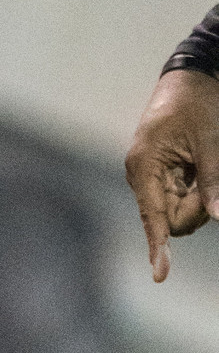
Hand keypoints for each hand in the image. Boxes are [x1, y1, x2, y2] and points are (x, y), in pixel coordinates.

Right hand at [124, 68, 218, 281]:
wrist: (191, 76)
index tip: (160, 276)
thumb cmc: (198, 104)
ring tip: (205, 163)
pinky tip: (201, 165)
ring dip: (199, 200)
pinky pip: (180, 198)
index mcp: (145, 165)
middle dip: (196, 210)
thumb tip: (218, 217)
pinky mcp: (162, 175)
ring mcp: (151, 176)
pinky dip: (197, 192)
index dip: (158, 247)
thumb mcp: (211, 142)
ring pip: (177, 211)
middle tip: (211, 177)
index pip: (153, 216)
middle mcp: (142, 175)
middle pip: (170, 219)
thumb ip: (212, 181)